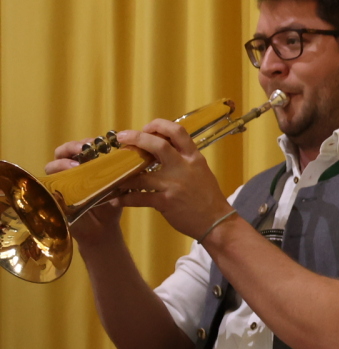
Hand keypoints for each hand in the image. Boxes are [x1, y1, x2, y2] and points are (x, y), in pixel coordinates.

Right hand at [45, 140, 121, 243]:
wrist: (103, 229)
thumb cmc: (111, 204)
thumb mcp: (119, 186)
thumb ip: (123, 173)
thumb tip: (134, 159)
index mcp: (85, 163)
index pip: (81, 146)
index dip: (89, 141)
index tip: (101, 141)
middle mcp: (70, 170)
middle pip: (64, 151)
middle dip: (74, 146)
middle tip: (86, 148)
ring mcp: (60, 182)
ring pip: (53, 164)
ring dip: (64, 162)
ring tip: (77, 164)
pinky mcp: (54, 195)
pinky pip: (49, 184)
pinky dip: (56, 180)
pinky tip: (68, 180)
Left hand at [111, 119, 234, 239]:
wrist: (217, 222)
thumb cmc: (208, 196)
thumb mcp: (201, 171)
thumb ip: (184, 159)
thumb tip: (161, 149)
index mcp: (193, 158)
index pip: (177, 131)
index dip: (158, 125)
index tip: (146, 129)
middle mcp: (184, 167)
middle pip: (157, 145)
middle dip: (136, 138)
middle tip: (121, 138)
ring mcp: (173, 185)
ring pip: (140, 175)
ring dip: (122, 175)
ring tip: (111, 176)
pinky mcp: (165, 202)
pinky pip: (138, 198)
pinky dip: (124, 199)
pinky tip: (116, 200)